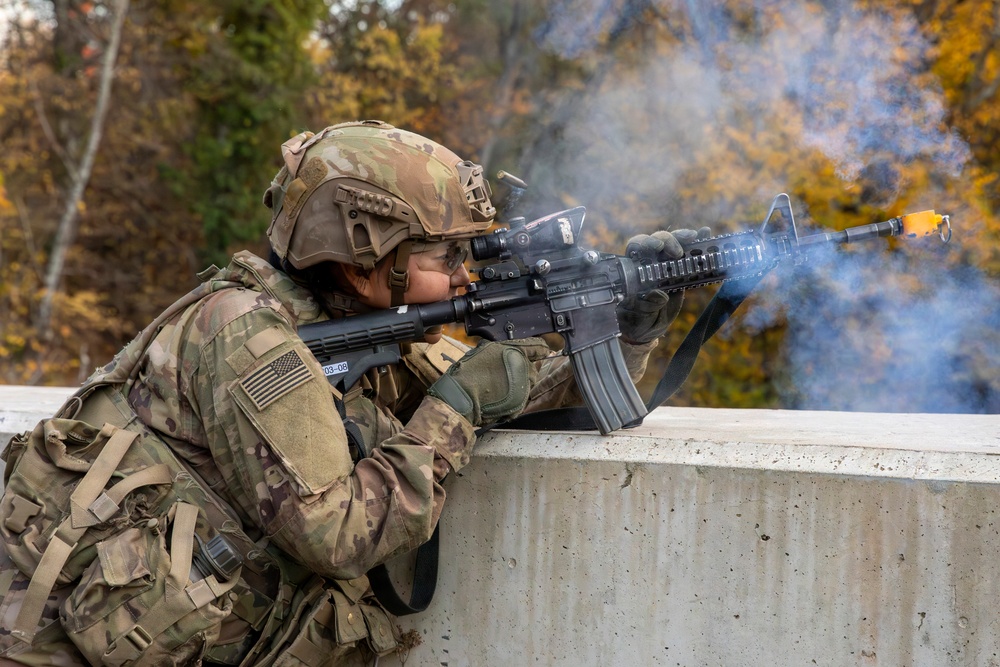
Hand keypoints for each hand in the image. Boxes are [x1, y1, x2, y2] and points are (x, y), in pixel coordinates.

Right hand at [427, 338, 552, 425]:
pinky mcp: (520, 403)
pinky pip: (521, 398)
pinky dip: (514, 397)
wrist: (462, 397)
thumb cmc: (469, 372)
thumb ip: (503, 348)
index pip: (537, 347)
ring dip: (518, 384)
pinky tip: (498, 397)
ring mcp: (523, 387)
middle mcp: (523, 368)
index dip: (540, 348)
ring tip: (498, 386)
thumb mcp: (485, 350)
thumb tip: (510, 347)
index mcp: (515, 352)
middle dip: (523, 369)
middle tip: (505, 373)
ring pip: (527, 383)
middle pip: (532, 367)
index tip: (544, 349)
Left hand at [618, 227, 710, 343]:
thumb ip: (646, 305)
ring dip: (684, 238)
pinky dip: (697, 244)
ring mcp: (665, 266)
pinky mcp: (679, 273)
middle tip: (678, 252)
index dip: (646, 243)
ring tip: (696, 237)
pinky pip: (688, 256)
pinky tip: (705, 235)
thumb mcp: (639, 316)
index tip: (658, 247)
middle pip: (657, 241)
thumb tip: (657, 294)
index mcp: (633, 269)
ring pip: (673, 244)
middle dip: (668, 240)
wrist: (646, 330)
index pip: (637, 247)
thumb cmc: (636, 320)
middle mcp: (648, 263)